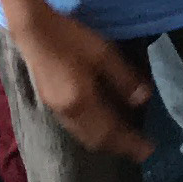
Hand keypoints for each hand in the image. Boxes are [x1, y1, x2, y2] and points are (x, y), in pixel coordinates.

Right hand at [9, 7, 150, 160]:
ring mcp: (55, 109)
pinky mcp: (51, 102)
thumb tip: (144, 100)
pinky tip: (102, 124)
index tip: (149, 151)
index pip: (110, 132)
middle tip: (140, 150)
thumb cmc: (70, 38)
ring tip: (125, 140)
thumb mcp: (103, 53)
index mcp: (81, 102)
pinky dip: (93, 133)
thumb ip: (124, 78)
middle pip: (96, 140)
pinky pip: (76, 128)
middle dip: (119, 147)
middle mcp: (67, 113)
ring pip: (84, 136)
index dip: (130, 143)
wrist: (32, 30)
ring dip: (105, 141)